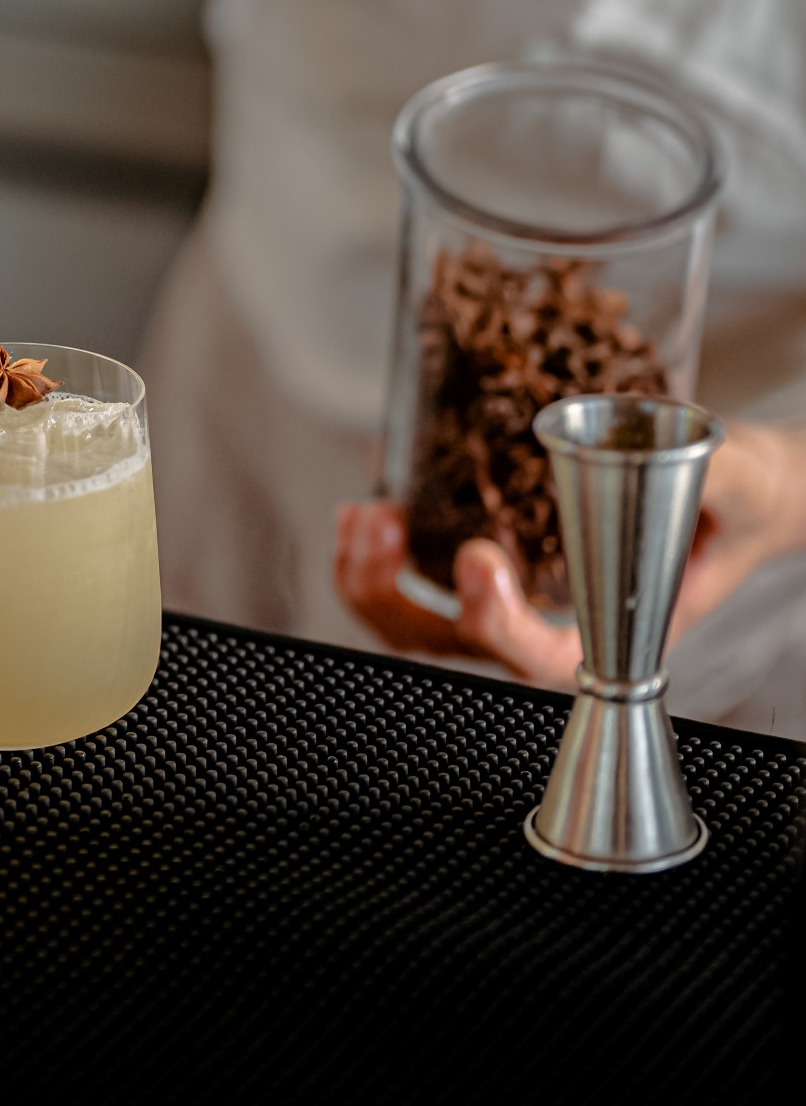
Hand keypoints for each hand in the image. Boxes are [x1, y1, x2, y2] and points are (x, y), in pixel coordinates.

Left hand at [334, 421, 805, 688]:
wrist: (733, 490)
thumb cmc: (737, 501)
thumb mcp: (740, 481)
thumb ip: (717, 475)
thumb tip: (681, 447)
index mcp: (612, 626)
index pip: (542, 658)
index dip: (498, 624)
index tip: (479, 558)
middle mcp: (552, 619)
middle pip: (451, 646)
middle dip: (398, 597)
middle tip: (386, 525)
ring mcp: (511, 597)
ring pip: (417, 624)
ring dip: (373, 577)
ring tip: (366, 515)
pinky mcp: (485, 561)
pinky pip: (411, 581)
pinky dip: (381, 550)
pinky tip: (371, 501)